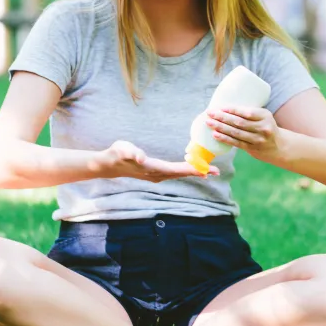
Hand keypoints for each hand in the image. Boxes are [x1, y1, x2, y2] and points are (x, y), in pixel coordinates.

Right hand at [90, 140, 219, 182]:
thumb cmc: (116, 154)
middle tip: (216, 171)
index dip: (191, 169)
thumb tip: (141, 157)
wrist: (109, 165)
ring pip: (179, 174)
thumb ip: (131, 153)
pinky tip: (192, 168)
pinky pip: (175, 172)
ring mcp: (156, 175)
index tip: (205, 169)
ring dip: (194, 172)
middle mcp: (157, 174)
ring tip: (209, 171)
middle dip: (198, 172)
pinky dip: (186, 170)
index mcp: (152, 168)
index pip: (176, 169)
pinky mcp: (155, 173)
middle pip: (181, 174)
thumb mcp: (123, 149)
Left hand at [205, 106, 282, 160]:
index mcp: (265, 116)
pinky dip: (224, 138)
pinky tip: (215, 134)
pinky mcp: (252, 148)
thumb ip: (249, 112)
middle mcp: (263, 128)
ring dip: (220, 127)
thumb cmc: (265, 126)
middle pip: (239, 122)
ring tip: (209, 123)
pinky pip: (236, 143)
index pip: (248, 112)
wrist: (278, 146)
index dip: (233, 110)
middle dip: (222, 117)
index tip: (221, 107)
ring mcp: (257, 139)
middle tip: (210, 113)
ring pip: (236, 132)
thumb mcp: (263, 116)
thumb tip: (224, 108)